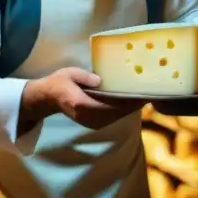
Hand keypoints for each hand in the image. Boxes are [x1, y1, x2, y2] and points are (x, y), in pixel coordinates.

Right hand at [21, 67, 142, 130]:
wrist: (49, 98)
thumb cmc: (60, 83)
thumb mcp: (69, 73)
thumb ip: (84, 76)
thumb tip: (100, 80)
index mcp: (82, 104)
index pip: (109, 105)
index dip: (127, 101)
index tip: (141, 94)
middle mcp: (88, 117)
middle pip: (116, 113)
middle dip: (133, 104)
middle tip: (148, 93)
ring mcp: (91, 123)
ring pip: (116, 117)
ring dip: (130, 108)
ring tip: (143, 96)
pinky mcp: (94, 124)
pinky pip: (112, 118)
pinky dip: (123, 111)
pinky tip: (132, 102)